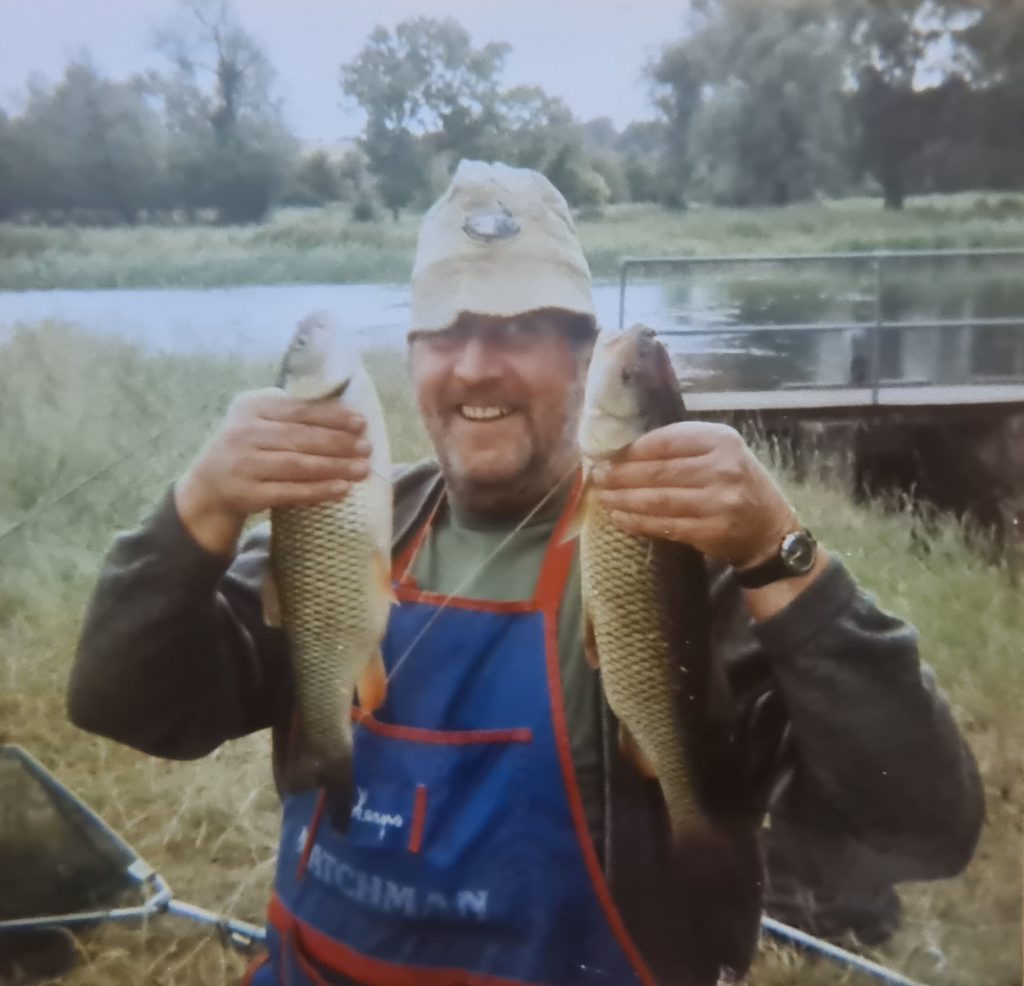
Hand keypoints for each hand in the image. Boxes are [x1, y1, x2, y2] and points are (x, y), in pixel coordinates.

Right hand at [175, 388, 369, 554]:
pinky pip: (289, 492)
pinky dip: (318, 491)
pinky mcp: (248, 494)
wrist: (210, 485)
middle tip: (366, 448)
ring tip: (361, 469)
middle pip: (300, 438)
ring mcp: (244, 464)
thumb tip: (346, 414)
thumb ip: (292, 413)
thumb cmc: (248, 446)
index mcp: (251, 407)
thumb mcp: (260, 419)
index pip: (298, 410)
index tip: (361, 423)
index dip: (332, 416)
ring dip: (334, 467)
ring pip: (297, 465)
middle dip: (338, 443)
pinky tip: (342, 490)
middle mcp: (244, 433)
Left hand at [591, 421, 797, 567]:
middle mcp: (722, 468)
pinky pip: (665, 525)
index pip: (666, 441)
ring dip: (624, 500)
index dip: (632, 450)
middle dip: (621, 476)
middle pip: (658, 472)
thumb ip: (683, 449)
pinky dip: (638, 522)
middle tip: (598, 478)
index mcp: (722, 440)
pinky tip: (620, 518)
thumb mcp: (720, 453)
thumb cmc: (737, 484)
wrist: (769, 529)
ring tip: (603, 498)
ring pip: (658, 500)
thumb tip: (625, 452)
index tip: (608, 455)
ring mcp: (718, 502)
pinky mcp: (711, 531)